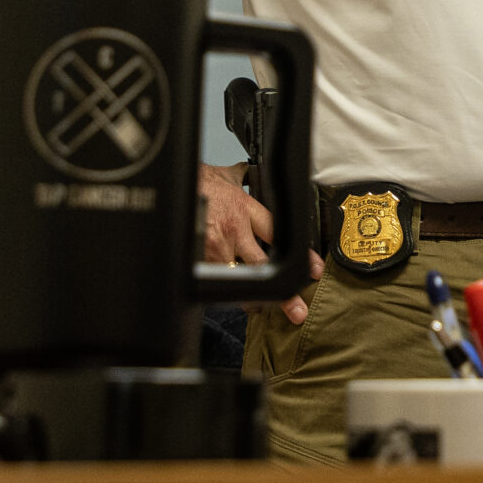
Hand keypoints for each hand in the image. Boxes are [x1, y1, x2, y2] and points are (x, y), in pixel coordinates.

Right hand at [198, 164, 324, 324]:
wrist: (168, 183)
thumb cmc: (194, 181)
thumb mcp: (225, 175)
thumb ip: (241, 177)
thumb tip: (248, 171)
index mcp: (245, 208)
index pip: (281, 234)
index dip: (302, 255)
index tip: (313, 270)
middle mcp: (234, 229)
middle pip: (265, 266)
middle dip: (283, 294)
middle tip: (296, 311)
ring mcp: (215, 247)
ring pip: (239, 280)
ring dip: (249, 299)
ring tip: (258, 309)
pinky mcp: (198, 258)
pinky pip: (215, 281)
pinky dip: (221, 289)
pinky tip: (227, 297)